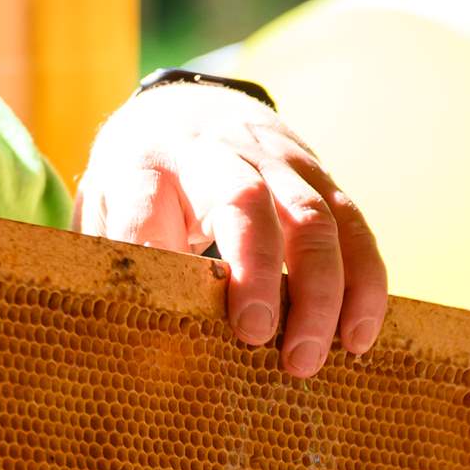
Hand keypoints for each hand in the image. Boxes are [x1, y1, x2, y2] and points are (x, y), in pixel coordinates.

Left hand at [74, 82, 388, 377]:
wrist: (181, 113)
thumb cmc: (140, 191)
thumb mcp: (107, 220)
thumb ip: (121, 269)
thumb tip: (137, 350)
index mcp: (144, 167)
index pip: (146, 214)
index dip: (161, 266)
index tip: (171, 322)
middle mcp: (213, 151)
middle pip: (244, 201)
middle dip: (259, 275)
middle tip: (259, 342)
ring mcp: (273, 158)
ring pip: (313, 215)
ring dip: (322, 292)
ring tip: (313, 357)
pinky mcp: (319, 174)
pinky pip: (352, 225)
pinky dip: (362, 281)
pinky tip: (359, 333)